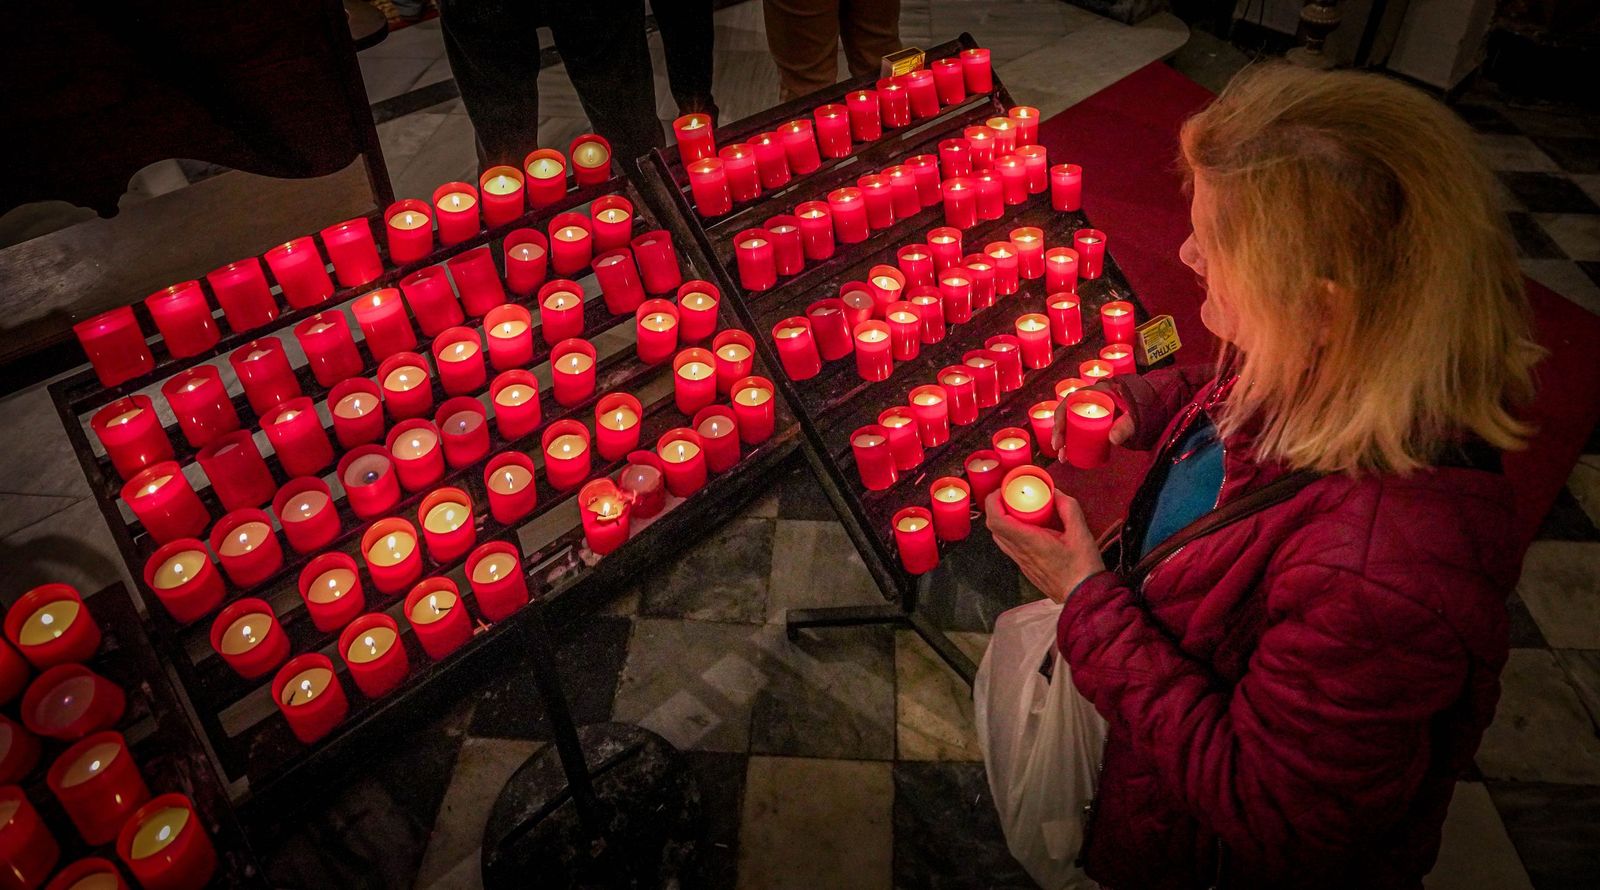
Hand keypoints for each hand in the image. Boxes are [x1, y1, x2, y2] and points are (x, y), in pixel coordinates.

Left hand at [985, 489, 1105, 603]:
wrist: (1083, 597)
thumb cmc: (1082, 566)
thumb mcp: (1081, 533)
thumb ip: (1068, 509)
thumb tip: (1056, 493)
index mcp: (1029, 541)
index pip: (997, 520)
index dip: (994, 501)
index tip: (1003, 490)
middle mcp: (1019, 552)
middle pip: (993, 527)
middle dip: (997, 507)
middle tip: (1011, 495)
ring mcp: (1020, 562)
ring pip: (999, 537)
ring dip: (1002, 519)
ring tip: (1018, 508)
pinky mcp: (1024, 567)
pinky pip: (1008, 546)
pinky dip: (1009, 531)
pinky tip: (1026, 526)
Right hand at [1052, 399, 1133, 458]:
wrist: (1143, 403)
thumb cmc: (1136, 405)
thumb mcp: (1132, 414)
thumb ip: (1125, 424)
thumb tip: (1113, 439)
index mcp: (1093, 392)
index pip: (1069, 402)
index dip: (1060, 419)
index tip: (1060, 437)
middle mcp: (1086, 400)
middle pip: (1065, 415)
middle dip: (1059, 434)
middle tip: (1059, 450)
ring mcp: (1087, 411)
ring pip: (1068, 424)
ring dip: (1063, 440)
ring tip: (1063, 456)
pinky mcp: (1090, 420)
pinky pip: (1076, 429)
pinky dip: (1071, 441)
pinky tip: (1068, 453)